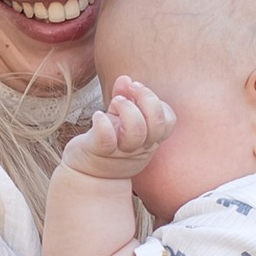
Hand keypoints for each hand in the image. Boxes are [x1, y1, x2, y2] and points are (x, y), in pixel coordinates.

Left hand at [60, 74, 176, 183]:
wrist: (88, 177)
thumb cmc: (108, 143)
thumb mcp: (120, 119)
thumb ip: (124, 97)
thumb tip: (125, 78)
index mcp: (149, 139)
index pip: (168, 121)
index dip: (157, 102)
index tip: (137, 88)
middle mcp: (139, 147)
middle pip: (157, 125)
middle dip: (147, 99)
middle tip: (130, 89)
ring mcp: (120, 151)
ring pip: (137, 132)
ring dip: (127, 109)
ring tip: (115, 102)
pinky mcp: (99, 152)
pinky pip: (106, 139)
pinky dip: (103, 123)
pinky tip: (97, 116)